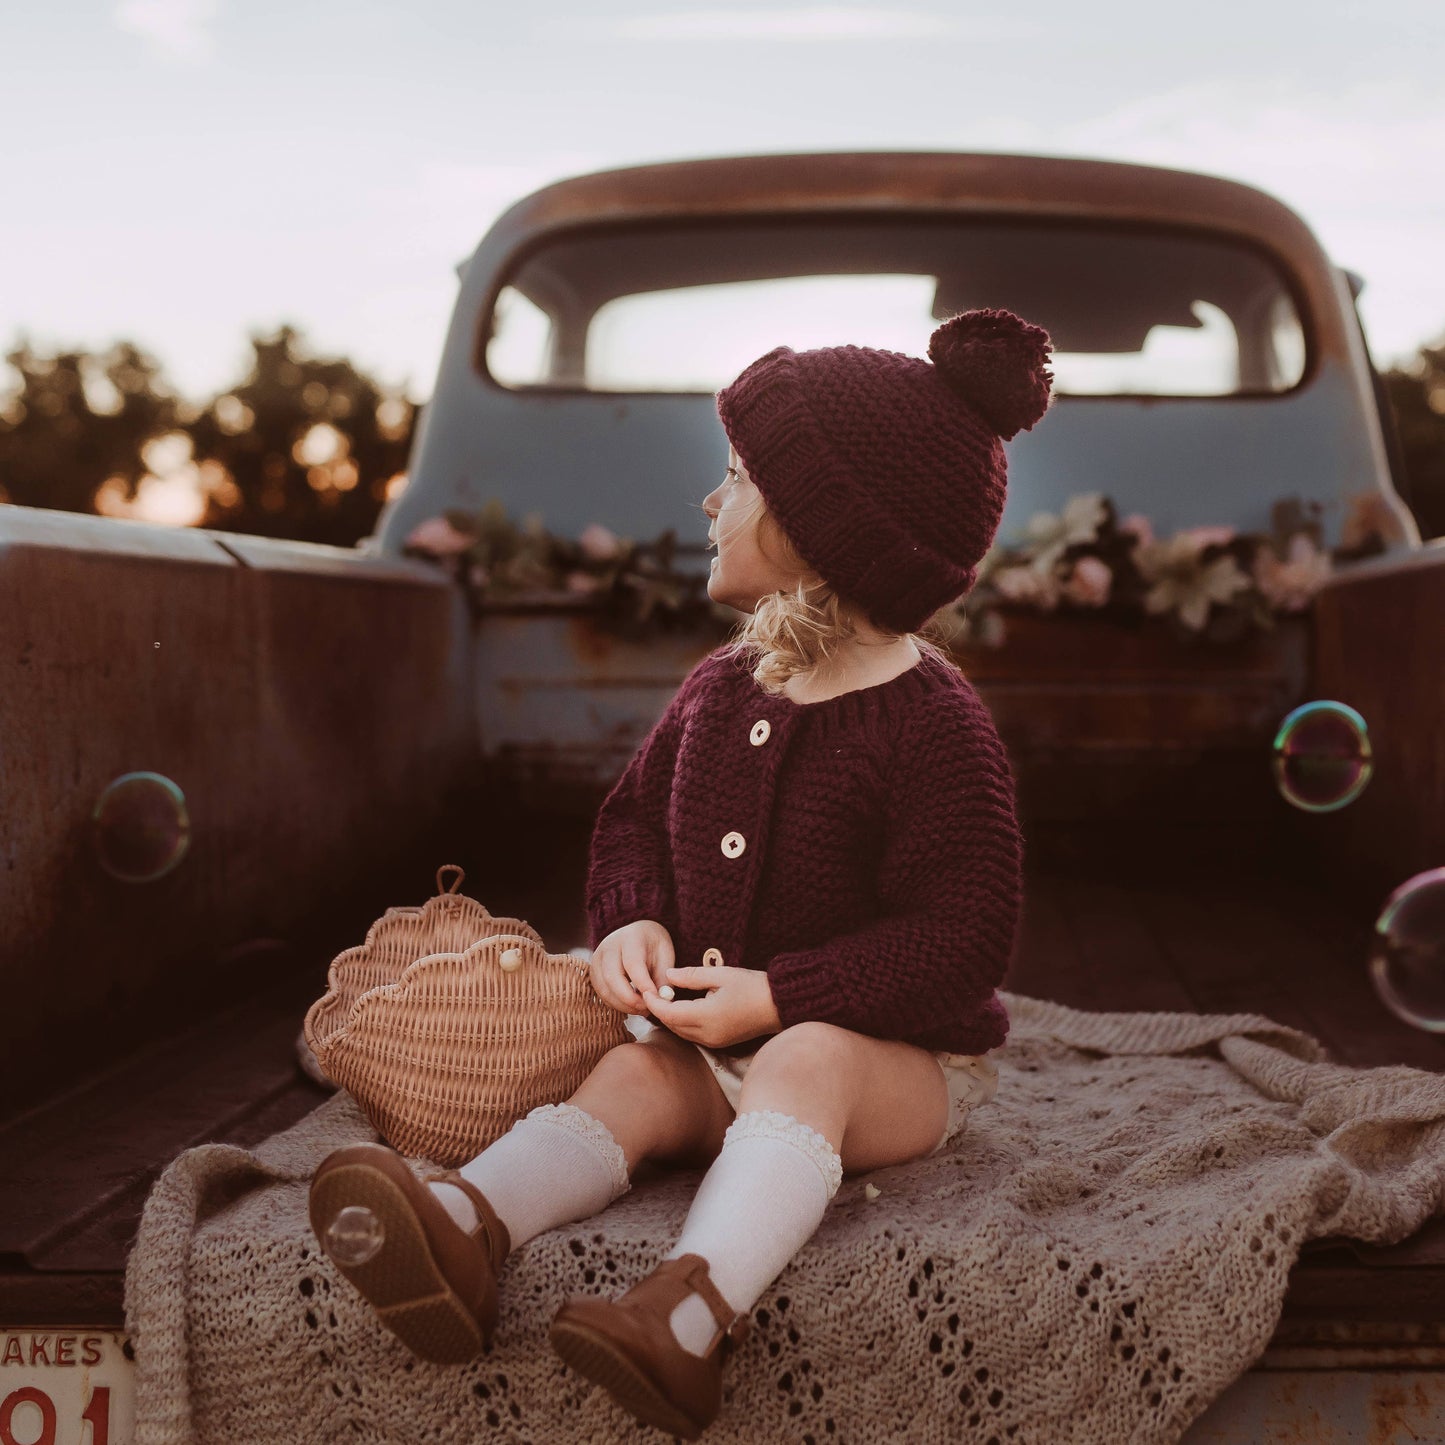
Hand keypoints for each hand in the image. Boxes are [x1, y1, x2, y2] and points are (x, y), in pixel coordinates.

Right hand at [589, 920, 673, 1015]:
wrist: (638, 935)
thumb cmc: (654, 947)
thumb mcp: (666, 956)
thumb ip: (664, 979)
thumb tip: (660, 1001)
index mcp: (630, 937)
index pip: (632, 963)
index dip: (643, 985)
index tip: (655, 999)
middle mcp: (609, 946)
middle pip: (612, 977)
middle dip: (630, 999)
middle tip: (647, 1008)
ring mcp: (597, 959)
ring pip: (604, 989)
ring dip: (623, 1005)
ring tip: (642, 1008)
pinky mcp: (593, 973)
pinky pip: (601, 994)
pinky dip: (616, 1004)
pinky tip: (631, 1005)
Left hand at [643, 965, 782, 1048]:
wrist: (779, 1006)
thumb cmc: (753, 986)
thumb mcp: (721, 975)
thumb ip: (691, 975)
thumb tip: (668, 975)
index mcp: (707, 1017)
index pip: (669, 1014)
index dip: (654, 1003)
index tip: (646, 989)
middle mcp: (708, 1034)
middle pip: (672, 1026)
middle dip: (659, 1011)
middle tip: (653, 992)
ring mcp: (714, 1041)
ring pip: (680, 1033)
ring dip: (670, 1018)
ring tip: (665, 998)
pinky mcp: (719, 1042)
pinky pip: (692, 1035)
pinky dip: (682, 1023)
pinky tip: (683, 1008)